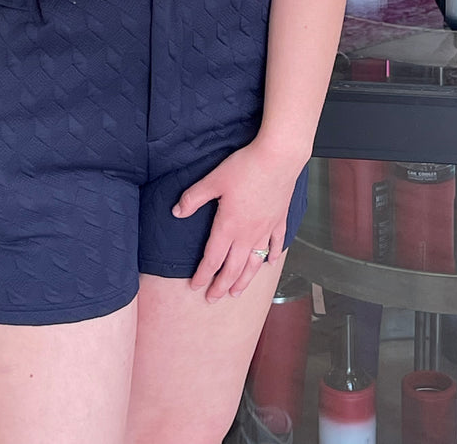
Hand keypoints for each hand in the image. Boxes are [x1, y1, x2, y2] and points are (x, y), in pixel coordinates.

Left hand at [172, 140, 304, 301]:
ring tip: (237, 292)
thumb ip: (193, 198)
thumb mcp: (213, 180)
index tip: (195, 286)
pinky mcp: (279, 220)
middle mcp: (248, 234)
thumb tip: (176, 212)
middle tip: (214, 298)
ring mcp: (266, 229)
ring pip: (254, 263)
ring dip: (244, 280)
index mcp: (229, 226)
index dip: (203, 274)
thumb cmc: (245, 167)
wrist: (278, 158)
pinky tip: (269, 263)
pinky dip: (271, 256)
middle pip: (233, 267)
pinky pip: (275, 244)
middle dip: (222, 285)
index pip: (213, 258)